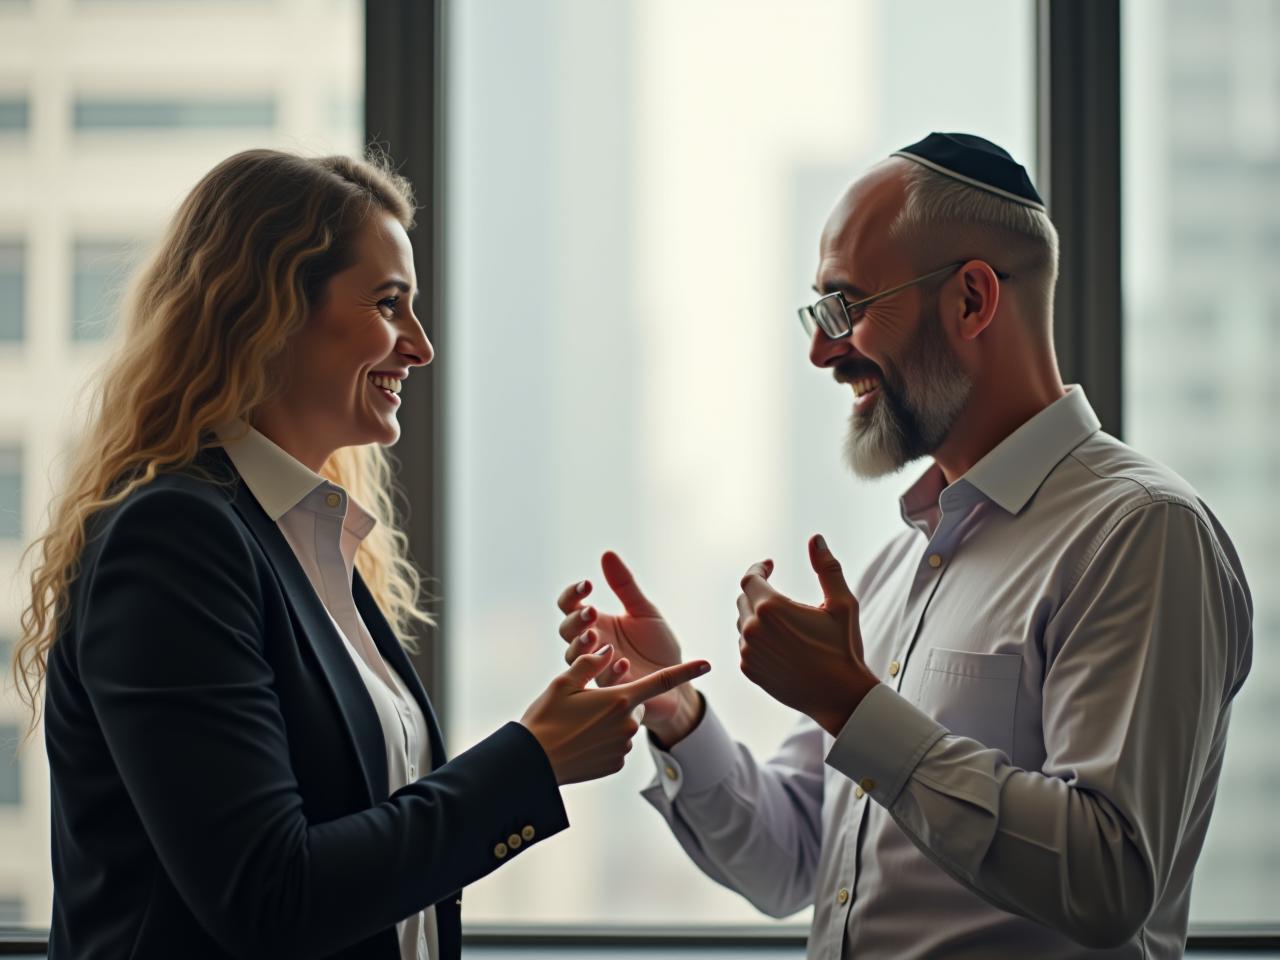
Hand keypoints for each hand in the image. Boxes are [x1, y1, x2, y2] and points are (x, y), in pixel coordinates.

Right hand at [520, 645, 710, 784]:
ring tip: (578, 725)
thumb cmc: (545, 719)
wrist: (532, 765)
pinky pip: (617, 746)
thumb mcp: (563, 683)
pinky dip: (604, 741)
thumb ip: (589, 663)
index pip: (661, 682)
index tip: (708, 663)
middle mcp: (628, 724)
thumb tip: (607, 649)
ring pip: (625, 725)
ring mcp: (623, 747)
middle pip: (634, 703)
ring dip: (610, 721)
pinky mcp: (615, 764)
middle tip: (588, 703)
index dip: (687, 671)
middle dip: (620, 699)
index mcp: (620, 699)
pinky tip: (581, 742)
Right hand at [556, 552, 702, 744]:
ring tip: (596, 636)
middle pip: (566, 632)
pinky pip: (603, 683)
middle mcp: (592, 647)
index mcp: (596, 624)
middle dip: (576, 622)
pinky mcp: (612, 692)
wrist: (677, 682)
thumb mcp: (644, 612)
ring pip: (576, 660)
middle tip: (592, 613)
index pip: (569, 607)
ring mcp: (598, 669)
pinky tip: (622, 662)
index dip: (573, 595)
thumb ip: (625, 586)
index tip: (588, 585)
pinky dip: (611, 672)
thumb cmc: (656, 646)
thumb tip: (607, 554)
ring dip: (583, 647)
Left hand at [736, 535, 877, 734]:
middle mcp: (753, 629)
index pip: (751, 578)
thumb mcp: (842, 604)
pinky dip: (757, 639)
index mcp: (771, 608)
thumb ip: (827, 568)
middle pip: (744, 598)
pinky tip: (781, 644)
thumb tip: (816, 540)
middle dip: (759, 591)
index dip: (760, 568)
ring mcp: (748, 652)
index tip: (771, 565)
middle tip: (780, 594)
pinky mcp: (749, 670)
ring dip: (758, 616)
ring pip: (743, 623)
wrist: (839, 696)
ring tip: (785, 622)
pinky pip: (746, 645)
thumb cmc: (843, 649)